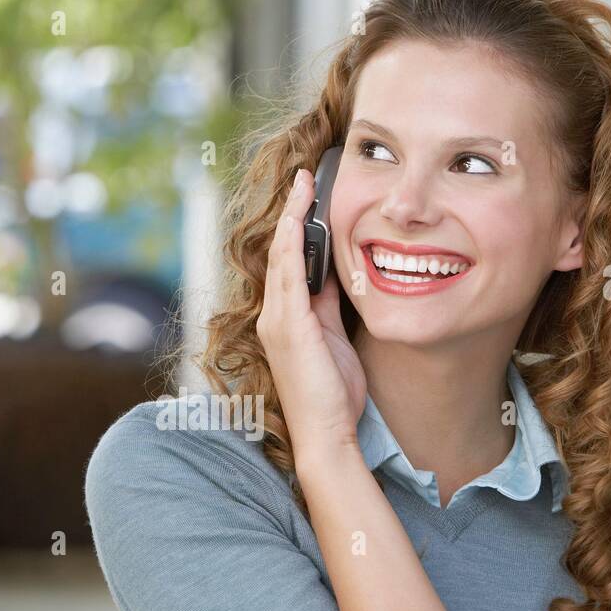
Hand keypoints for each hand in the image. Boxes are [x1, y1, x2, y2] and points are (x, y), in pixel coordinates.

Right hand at [255, 167, 365, 463]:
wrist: (325, 433)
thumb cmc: (332, 395)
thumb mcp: (335, 340)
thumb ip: (330, 308)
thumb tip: (336, 277)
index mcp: (285, 319)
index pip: (288, 262)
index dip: (297, 227)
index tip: (309, 197)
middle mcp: (274, 315)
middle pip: (280, 251)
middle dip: (293, 211)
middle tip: (306, 177)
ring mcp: (277, 320)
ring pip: (282, 255)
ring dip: (293, 216)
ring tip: (305, 184)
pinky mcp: (288, 327)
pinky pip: (289, 274)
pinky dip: (294, 243)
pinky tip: (301, 219)